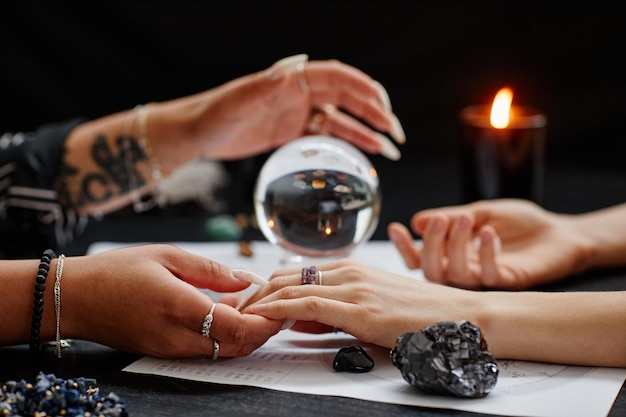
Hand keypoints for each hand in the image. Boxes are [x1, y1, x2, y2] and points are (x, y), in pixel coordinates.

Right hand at [61, 244, 282, 357]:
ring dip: (245, 331)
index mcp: (179, 308)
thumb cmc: (115, 272)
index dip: (266, 321)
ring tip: (253, 302)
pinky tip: (226, 308)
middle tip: (276, 305)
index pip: (238, 327)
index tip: (281, 305)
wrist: (74, 298)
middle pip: (236, 346)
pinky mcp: (164, 352)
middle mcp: (177, 337)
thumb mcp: (166, 256)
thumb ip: (210, 271)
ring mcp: (170, 349)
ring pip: (223, 350)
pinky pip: (205, 348)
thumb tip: (244, 279)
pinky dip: (224, 334)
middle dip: (263, 330)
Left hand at [149, 54, 404, 171]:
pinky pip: (326, 136)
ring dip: (366, 131)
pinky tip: (366, 154)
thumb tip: (288, 71)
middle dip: (374, 112)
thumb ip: (261, 87)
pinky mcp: (291, 132)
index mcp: (291, 80)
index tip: (385, 105)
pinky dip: (347, 143)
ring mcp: (297, 113)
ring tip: (391, 149)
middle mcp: (298, 93)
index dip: (364, 88)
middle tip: (395, 132)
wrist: (196, 134)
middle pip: (346, 98)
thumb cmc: (212, 115)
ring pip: (341, 119)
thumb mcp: (235, 103)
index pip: (337, 78)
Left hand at [240, 259, 473, 348]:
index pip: (295, 272)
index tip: (244, 300)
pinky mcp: (362, 308)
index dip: (265, 286)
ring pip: (293, 286)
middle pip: (286, 276)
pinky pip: (309, 303)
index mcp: (350, 269)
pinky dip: (280, 308)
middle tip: (233, 309)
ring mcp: (355, 288)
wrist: (461, 317)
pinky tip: (263, 315)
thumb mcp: (370, 307)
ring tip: (239, 315)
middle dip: (255, 293)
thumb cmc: (419, 315)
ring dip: (261, 301)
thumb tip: (297, 320)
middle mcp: (349, 272)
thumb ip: (334, 310)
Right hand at [388, 199, 587, 288]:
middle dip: (430, 244)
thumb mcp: (482, 211)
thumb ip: (452, 217)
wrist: (559, 234)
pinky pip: (488, 274)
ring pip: (455, 274)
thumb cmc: (520, 223)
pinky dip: (486, 252)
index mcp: (453, 253)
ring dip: (456, 246)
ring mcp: (484, 278)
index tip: (396, 227)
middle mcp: (464, 269)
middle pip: (431, 271)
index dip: (405, 246)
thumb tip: (417, 221)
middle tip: (441, 220)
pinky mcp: (507, 282)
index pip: (420, 258)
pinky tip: (490, 233)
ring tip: (467, 219)